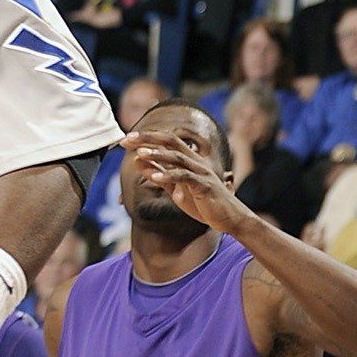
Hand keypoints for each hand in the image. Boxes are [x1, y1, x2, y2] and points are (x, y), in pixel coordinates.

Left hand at [126, 129, 248, 235]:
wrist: (229, 219)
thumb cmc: (203, 203)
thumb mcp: (177, 190)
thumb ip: (160, 176)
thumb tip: (139, 162)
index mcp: (188, 159)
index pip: (166, 141)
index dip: (147, 137)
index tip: (127, 138)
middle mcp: (195, 161)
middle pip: (170, 141)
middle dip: (148, 138)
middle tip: (127, 139)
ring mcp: (201, 172)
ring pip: (177, 157)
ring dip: (157, 155)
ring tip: (139, 154)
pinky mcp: (205, 186)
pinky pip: (185, 178)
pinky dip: (169, 176)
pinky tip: (154, 178)